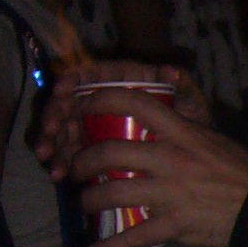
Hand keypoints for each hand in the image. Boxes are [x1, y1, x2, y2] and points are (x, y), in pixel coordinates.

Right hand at [39, 61, 209, 175]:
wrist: (199, 157)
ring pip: (66, 129)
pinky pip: (72, 153)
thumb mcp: (191, 103)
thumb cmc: (192, 121)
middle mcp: (104, 100)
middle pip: (71, 102)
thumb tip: (170, 72)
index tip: (61, 90)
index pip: (92, 75)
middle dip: (55, 115)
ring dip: (53, 142)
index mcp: (123, 82)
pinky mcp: (94, 149)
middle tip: (49, 131)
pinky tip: (57, 174)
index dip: (73, 79)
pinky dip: (62, 162)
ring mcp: (96, 125)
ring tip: (48, 158)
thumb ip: (183, 86)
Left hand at [70, 87, 247, 246]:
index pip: (135, 103)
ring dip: (90, 200)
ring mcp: (171, 193)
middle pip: (110, 152)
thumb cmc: (238, 171)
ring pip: (114, 193)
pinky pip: (134, 237)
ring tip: (85, 204)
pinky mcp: (175, 224)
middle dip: (82, 161)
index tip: (84, 106)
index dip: (102, 100)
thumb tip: (151, 119)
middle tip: (75, 168)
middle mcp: (171, 159)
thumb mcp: (210, 138)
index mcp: (182, 132)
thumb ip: (179, 129)